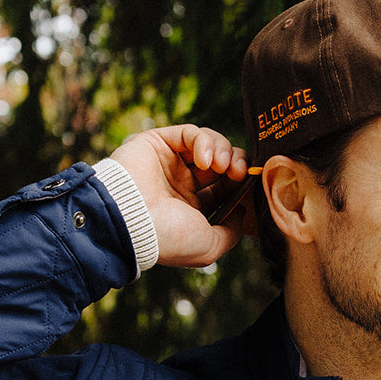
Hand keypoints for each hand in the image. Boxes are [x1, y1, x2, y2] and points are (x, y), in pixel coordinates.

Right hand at [110, 125, 249, 267]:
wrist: (132, 221)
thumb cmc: (169, 238)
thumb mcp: (209, 247)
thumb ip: (230, 231)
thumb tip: (240, 210)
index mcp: (189, 208)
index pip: (224, 187)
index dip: (240, 183)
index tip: (248, 184)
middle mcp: (178, 184)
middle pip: (219, 163)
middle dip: (236, 163)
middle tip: (239, 172)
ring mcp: (167, 162)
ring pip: (207, 144)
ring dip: (222, 150)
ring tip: (222, 165)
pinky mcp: (156, 143)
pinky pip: (189, 132)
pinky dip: (203, 141)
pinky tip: (204, 160)